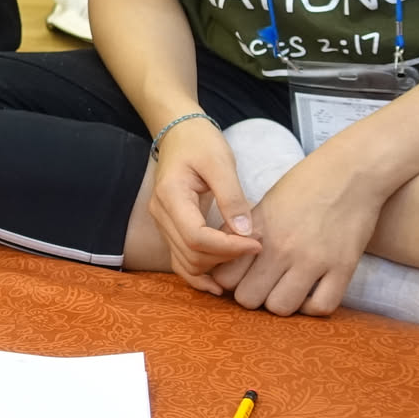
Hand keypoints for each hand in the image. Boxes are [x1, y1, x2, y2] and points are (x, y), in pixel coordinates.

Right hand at [147, 118, 260, 294]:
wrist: (179, 133)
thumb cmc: (200, 142)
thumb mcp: (221, 162)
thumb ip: (232, 197)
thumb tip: (245, 233)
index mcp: (171, 196)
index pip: (196, 236)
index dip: (228, 247)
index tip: (258, 243)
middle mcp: (161, 214)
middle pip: (191, 254)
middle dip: (226, 257)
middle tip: (256, 246)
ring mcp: (162, 224)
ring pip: (186, 262)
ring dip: (216, 266)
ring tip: (244, 256)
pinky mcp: (171, 229)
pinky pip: (181, 260)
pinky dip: (199, 275)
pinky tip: (218, 284)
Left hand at [213, 154, 379, 315]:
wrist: (350, 172)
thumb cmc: (304, 186)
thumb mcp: (264, 206)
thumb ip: (243, 234)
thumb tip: (223, 261)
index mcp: (257, 232)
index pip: (225, 278)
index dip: (230, 281)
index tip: (241, 277)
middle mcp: (281, 248)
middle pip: (248, 299)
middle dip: (252, 296)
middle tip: (264, 285)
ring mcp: (313, 260)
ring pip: (281, 308)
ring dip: (281, 303)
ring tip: (287, 288)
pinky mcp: (343, 267)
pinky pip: (321, 307)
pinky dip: (312, 306)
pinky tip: (310, 293)